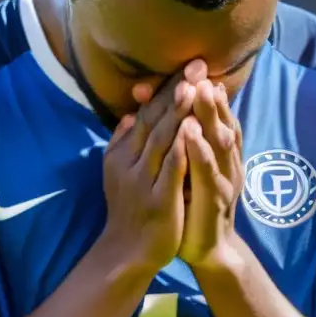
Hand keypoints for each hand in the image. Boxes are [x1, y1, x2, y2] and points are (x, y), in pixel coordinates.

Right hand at [99, 60, 207, 270]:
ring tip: (194, 87)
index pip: (148, 114)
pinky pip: (171, 169)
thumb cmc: (129, 210)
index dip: (167, 89)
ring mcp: (144, 180)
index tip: (186, 67)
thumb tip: (129, 115)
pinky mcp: (159, 199)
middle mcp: (131, 162)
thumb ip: (123, 143)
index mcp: (123, 153)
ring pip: (163, 139)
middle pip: (156, 120)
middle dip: (177, 91)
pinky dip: (182, 147)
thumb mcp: (119, 172)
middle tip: (196, 65)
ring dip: (179, 112)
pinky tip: (194, 130)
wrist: (127, 251)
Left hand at [179, 80, 243, 265]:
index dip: (204, 92)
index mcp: (220, 151)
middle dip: (209, 96)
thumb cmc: (194, 202)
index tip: (192, 67)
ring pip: (220, 143)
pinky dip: (201, 152)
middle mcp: (227, 161)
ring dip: (210, 117)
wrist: (208, 248)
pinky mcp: (216, 200)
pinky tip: (191, 136)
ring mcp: (225, 179)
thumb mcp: (187, 166)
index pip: (215, 115)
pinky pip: (209, 173)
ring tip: (200, 92)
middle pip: (220, 122)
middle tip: (199, 71)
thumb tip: (165, 108)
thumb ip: (180, 139)